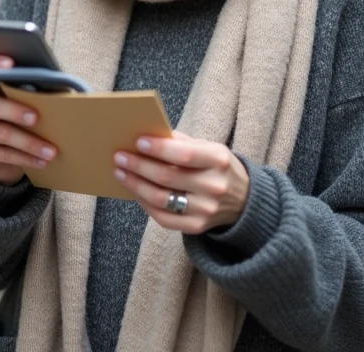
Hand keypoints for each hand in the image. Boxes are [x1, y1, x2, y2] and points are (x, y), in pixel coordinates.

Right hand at [0, 56, 57, 186]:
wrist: (7, 153)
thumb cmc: (24, 118)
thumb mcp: (28, 102)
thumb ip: (35, 92)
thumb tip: (65, 91)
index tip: (10, 64)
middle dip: (16, 111)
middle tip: (37, 118)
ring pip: (1, 134)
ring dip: (30, 143)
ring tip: (52, 151)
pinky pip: (1, 154)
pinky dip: (25, 158)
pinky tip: (42, 161)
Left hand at [112, 131, 250, 234]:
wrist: (243, 200)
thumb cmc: (218, 168)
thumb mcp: (209, 148)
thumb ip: (182, 142)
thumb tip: (148, 137)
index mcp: (218, 160)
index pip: (184, 155)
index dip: (159, 149)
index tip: (138, 142)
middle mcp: (213, 186)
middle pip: (167, 177)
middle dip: (138, 166)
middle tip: (120, 157)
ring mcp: (206, 210)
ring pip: (161, 199)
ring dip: (136, 185)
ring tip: (120, 173)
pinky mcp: (197, 226)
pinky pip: (164, 218)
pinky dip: (145, 204)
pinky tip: (135, 192)